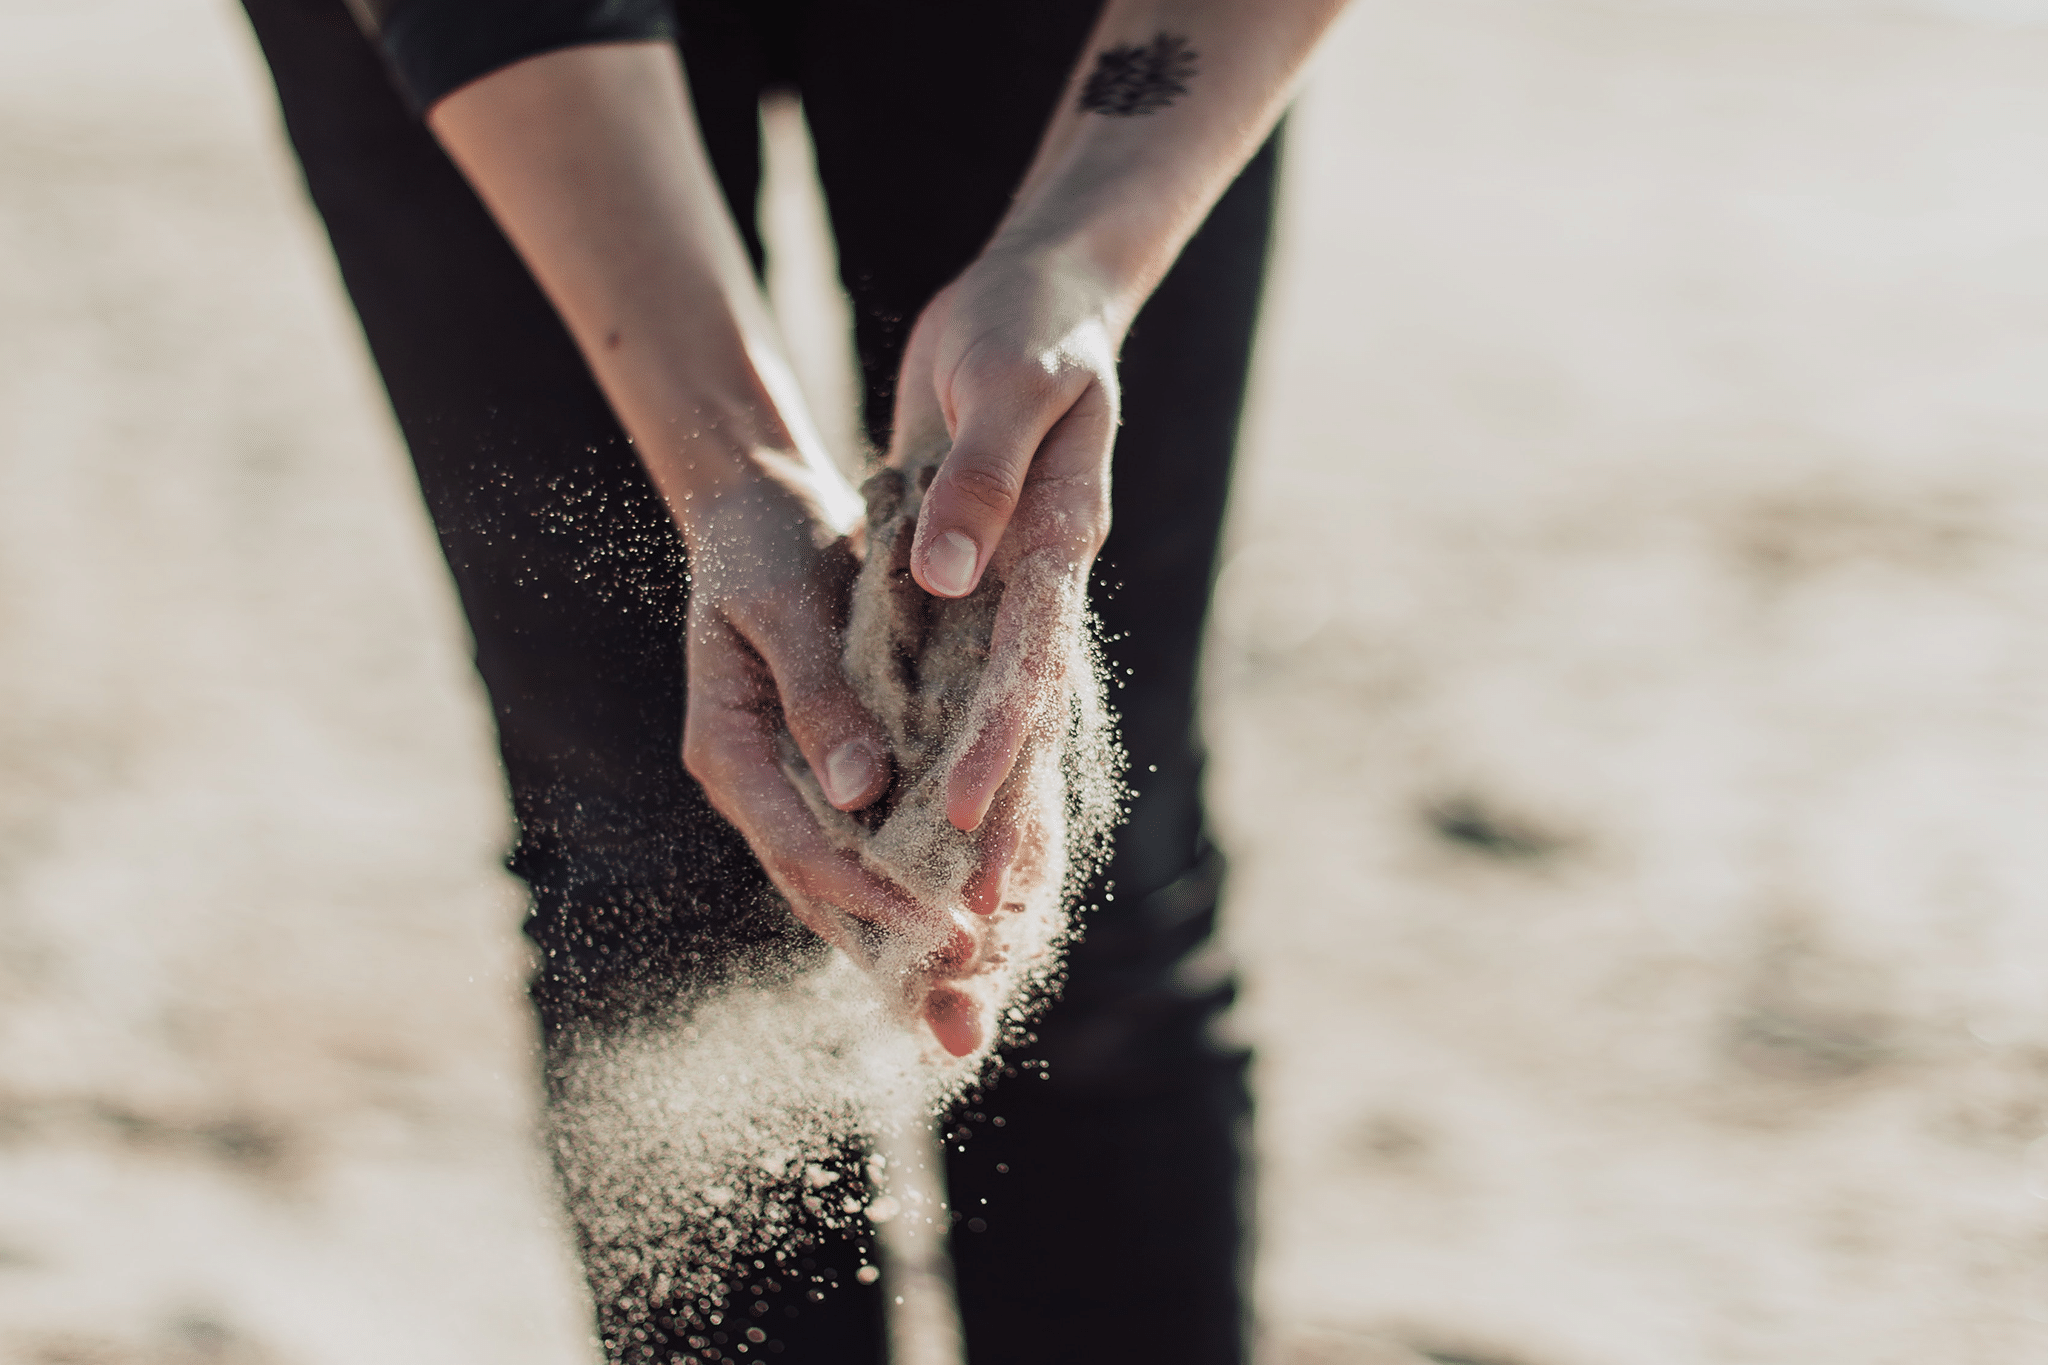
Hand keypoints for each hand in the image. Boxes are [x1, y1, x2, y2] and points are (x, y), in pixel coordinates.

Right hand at [675, 449, 977, 1003]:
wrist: (759, 506)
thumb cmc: (764, 542)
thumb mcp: (785, 605)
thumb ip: (818, 697)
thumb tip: (859, 794)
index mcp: (730, 752)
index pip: (805, 851)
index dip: (878, 901)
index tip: (949, 936)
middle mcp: (758, 786)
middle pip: (825, 895)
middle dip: (896, 959)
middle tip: (966, 1015)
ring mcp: (791, 784)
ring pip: (847, 888)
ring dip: (905, 948)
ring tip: (971, 1006)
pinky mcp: (832, 771)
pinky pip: (871, 848)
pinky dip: (912, 891)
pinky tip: (967, 933)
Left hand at [889, 244, 1123, 909]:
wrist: (1038, 302)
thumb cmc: (1028, 330)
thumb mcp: (1006, 382)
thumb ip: (982, 477)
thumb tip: (948, 577)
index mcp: (1061, 548)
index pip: (1031, 668)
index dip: (999, 752)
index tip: (963, 830)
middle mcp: (1042, 591)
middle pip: (1026, 730)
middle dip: (1006, 831)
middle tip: (981, 936)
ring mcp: (1014, 598)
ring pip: (1000, 730)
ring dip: (985, 821)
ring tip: (965, 923)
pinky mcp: (981, 591)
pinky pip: (965, 690)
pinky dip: (952, 758)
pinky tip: (922, 820)